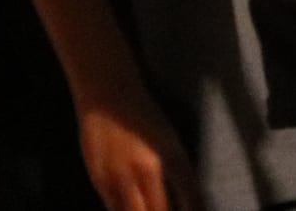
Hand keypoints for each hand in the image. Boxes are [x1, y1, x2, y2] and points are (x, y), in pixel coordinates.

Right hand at [77, 81, 200, 210]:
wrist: (109, 96)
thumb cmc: (144, 114)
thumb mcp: (170, 139)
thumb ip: (177, 171)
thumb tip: (183, 199)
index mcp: (172, 155)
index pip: (190, 195)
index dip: (195, 209)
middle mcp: (147, 169)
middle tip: (172, 209)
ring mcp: (121, 177)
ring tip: (152, 209)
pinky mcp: (100, 181)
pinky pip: (115, 208)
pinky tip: (134, 209)